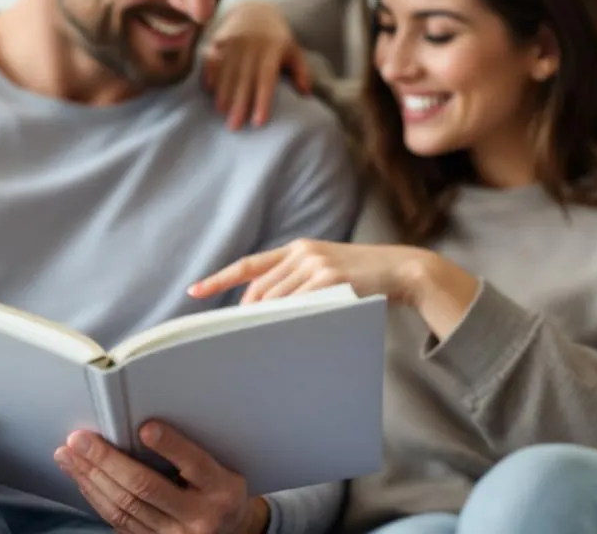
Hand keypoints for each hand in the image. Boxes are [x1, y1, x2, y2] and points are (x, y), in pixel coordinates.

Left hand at [55, 421, 269, 533]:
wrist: (231, 531)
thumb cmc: (221, 490)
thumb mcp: (223, 469)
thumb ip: (191, 453)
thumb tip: (142, 425)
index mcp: (221, 490)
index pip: (194, 464)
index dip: (170, 446)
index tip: (145, 428)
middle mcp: (199, 517)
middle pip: (146, 488)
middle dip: (107, 461)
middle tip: (80, 439)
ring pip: (125, 506)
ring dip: (91, 478)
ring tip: (70, 455)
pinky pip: (118, 521)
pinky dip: (96, 496)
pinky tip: (83, 478)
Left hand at [189, 239, 480, 337]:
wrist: (403, 270)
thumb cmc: (363, 280)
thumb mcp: (326, 274)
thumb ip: (298, 286)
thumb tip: (264, 314)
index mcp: (296, 249)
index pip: (249, 266)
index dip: (219, 279)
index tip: (194, 292)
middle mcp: (302, 253)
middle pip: (259, 291)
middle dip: (244, 317)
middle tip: (232, 341)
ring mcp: (316, 265)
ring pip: (276, 302)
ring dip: (265, 326)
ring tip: (256, 348)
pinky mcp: (331, 279)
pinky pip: (299, 307)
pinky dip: (288, 324)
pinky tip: (286, 339)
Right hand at [203, 0, 311, 129]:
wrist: (255, 10)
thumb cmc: (276, 38)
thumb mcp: (294, 50)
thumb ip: (301, 72)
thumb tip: (306, 94)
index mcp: (272, 51)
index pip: (266, 80)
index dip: (262, 102)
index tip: (258, 122)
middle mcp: (252, 47)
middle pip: (244, 80)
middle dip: (239, 104)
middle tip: (234, 126)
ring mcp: (234, 42)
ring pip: (227, 72)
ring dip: (223, 93)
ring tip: (222, 112)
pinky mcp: (219, 39)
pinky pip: (212, 60)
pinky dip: (210, 75)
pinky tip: (210, 91)